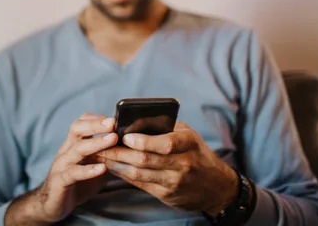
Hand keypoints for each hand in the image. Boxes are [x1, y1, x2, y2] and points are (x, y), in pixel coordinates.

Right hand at [23, 113, 117, 223]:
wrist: (52, 204)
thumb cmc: (78, 183)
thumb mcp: (97, 166)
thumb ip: (111, 156)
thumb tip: (134, 148)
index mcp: (75, 144)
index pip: (83, 122)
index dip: (98, 118)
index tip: (116, 117)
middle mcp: (67, 150)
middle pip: (77, 128)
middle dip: (96, 124)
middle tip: (113, 122)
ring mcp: (62, 164)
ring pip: (77, 148)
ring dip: (96, 142)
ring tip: (113, 139)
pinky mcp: (60, 180)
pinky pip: (73, 173)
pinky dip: (88, 170)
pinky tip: (102, 168)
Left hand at [97, 122, 237, 216]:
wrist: (216, 186)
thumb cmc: (197, 153)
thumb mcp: (188, 135)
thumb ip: (166, 128)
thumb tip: (134, 121)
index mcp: (189, 144)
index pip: (165, 144)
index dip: (143, 141)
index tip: (124, 136)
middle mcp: (183, 164)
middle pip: (146, 160)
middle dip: (120, 153)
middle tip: (101, 145)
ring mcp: (175, 182)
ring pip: (139, 174)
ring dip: (117, 165)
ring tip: (101, 155)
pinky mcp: (167, 196)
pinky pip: (140, 184)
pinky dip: (124, 175)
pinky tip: (113, 167)